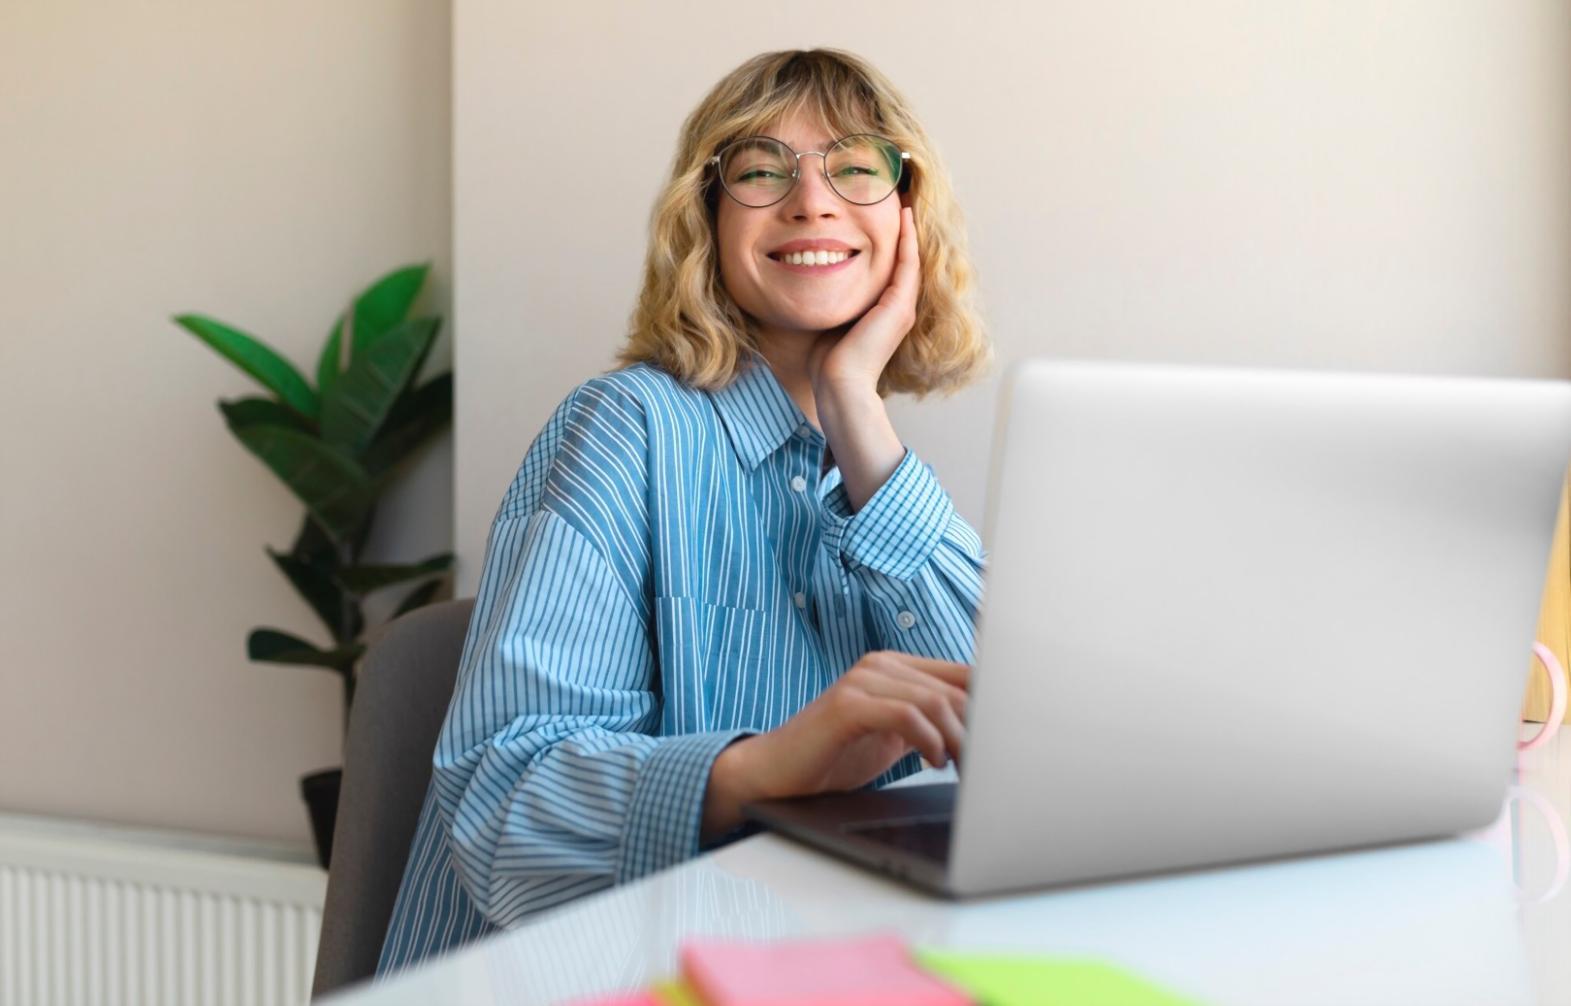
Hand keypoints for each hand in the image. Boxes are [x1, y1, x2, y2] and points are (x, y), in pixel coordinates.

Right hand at [726, 650, 968, 801]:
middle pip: (955, 690)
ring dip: (957, 741)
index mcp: (895, 667)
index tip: (1006, 741)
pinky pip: (905, 715)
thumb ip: (931, 724)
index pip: (962, 674)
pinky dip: (929, 740)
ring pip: (935, 701)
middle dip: (977, 730)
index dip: (990, 706)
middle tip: (985, 765)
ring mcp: (861, 680)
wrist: (775, 773)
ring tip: (959, 767)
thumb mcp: (895, 737)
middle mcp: (880, 664)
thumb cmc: (835, 756)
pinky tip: (933, 761)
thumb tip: (985, 733)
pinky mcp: (847, 704)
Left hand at [807, 205, 919, 397]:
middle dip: (903, 232)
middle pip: (905, 261)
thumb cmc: (828, 361)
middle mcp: (899, 309)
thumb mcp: (833, 319)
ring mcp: (902, 308)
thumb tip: (814, 278)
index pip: (892, 270)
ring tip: (905, 202)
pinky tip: (904, 218)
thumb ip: (833, 299)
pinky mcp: (899, 307)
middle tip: (900, 200)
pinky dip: (907, 240)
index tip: (884, 216)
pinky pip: (907, 265)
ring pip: (910, 259)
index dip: (891, 243)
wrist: (839, 385)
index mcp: (885, 313)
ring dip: (909, 230)